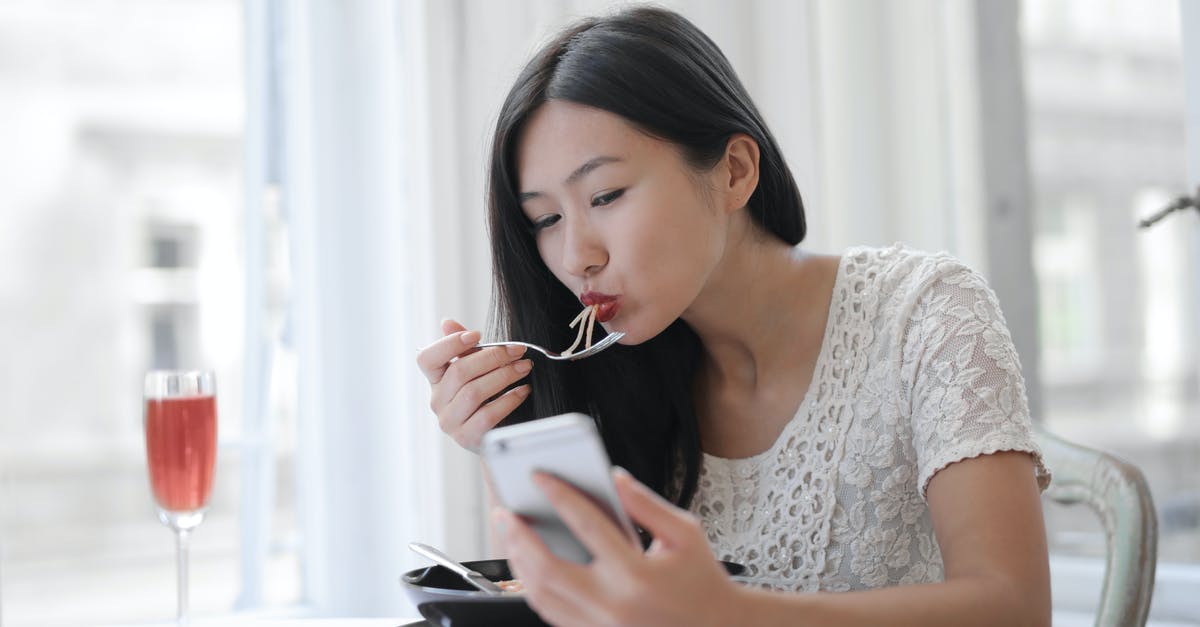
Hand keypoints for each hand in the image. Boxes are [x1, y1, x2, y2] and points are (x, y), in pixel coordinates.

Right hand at [416, 319, 531, 450]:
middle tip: (517, 350)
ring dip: (504, 375)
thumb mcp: (475, 370)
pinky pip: (488, 414)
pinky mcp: (466, 437)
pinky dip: (509, 400)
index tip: (477, 334)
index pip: (426, 359)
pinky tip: (522, 390)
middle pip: (459, 372)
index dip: (448, 344)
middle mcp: (437, 401)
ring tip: (524, 367)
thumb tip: (447, 322)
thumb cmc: (485, 398)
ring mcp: (450, 422)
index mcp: (435, 380)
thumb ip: (464, 348)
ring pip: (474, 392)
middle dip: (492, 357)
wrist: (495, 436)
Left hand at [494, 468, 739, 626]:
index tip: (539, 475)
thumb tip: (613, 476)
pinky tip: (528, 564)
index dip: (559, 494)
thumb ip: (646, 503)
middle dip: (519, 536)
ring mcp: (599, 626)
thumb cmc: (701, 579)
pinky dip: (533, 587)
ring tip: (511, 534)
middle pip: (547, 568)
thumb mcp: (685, 532)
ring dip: (519, 562)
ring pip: (541, 595)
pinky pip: (550, 613)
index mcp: (636, 573)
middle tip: (504, 511)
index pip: (587, 525)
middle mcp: (612, 604)